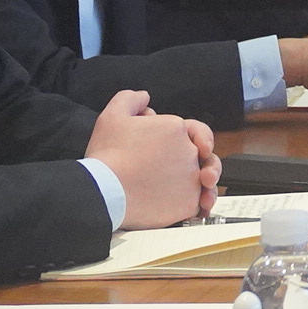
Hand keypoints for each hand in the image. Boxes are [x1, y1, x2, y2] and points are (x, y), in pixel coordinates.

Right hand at [86, 90, 213, 226]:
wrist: (104, 191)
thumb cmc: (108, 156)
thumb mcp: (113, 115)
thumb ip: (131, 100)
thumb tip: (144, 98)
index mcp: (177, 130)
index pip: (198, 131)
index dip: (196, 136)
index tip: (195, 144)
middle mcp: (190, 154)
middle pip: (202, 157)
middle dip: (198, 162)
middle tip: (185, 171)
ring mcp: (191, 180)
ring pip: (203, 182)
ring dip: (202, 185)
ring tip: (192, 192)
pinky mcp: (187, 204)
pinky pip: (196, 203)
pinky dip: (192, 205)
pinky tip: (188, 209)